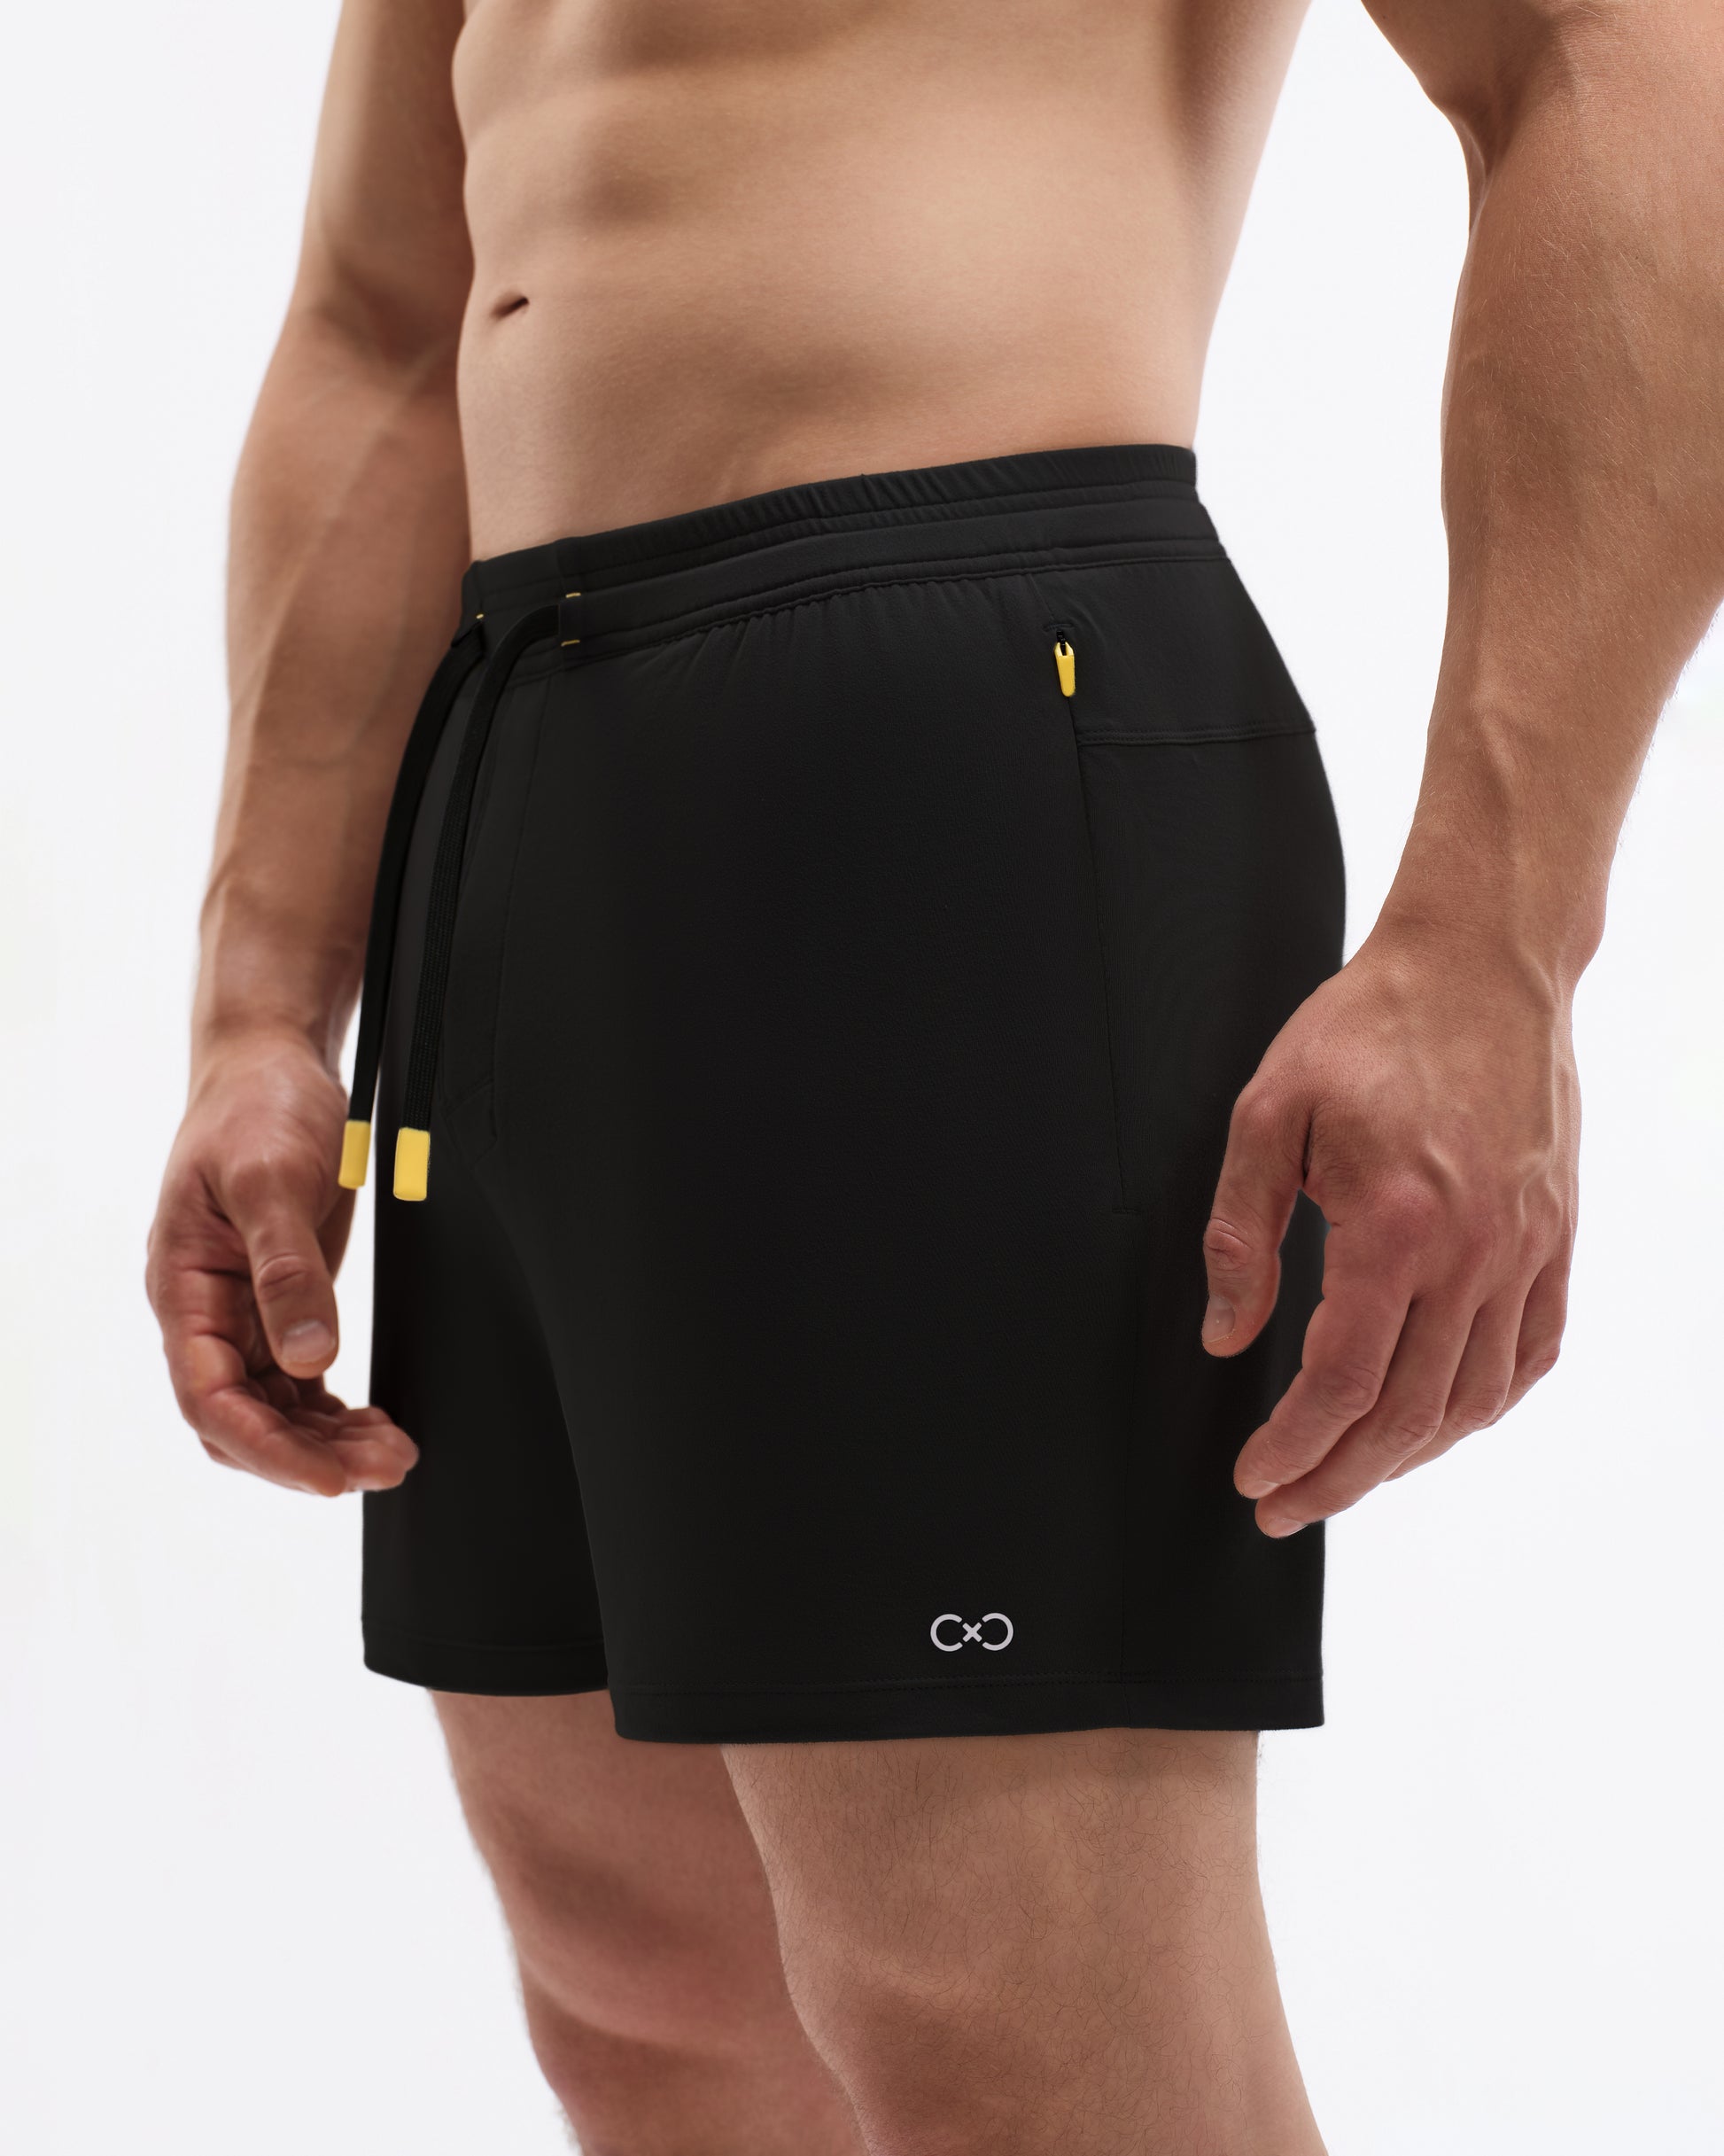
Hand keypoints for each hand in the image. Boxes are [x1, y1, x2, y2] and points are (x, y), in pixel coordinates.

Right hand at [146, 1029, 417, 1496]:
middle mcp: (206, 1313)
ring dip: (330, 1439)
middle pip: (244, 1418)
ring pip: (276, 1408)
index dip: (267, 1448)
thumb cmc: (256, 1109)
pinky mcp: (281, 1302)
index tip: (330, 1476)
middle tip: (388, 1464)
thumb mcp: (269, 1181)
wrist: (272, 1064)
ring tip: (395, 1452)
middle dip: (309, 1455)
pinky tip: (376, 1423)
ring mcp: (242, 1312)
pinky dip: (334, 1411)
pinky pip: (299, 1381)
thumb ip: (287, 1271)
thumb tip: (311, 1357)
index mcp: (183, 1288)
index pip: (211, 1399)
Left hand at [1202, 929, 1576, 1536]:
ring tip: (1349, 1471)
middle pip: (1408, 1413)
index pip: (1342, 1379)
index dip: (1294, 1445)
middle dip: (1339, 1476)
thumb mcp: (1266, 1112)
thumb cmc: (1371, 1025)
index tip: (1256, 1477)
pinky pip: (1534, 1351)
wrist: (1479, 961)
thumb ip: (1240, 1233)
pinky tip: (1440, 1419)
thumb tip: (1224, 1334)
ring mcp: (1524, 1248)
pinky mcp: (1554, 1236)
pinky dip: (1485, 1405)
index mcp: (1394, 1223)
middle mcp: (1472, 1250)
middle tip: (1287, 1505)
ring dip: (1408, 1456)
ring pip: (1474, 1398)